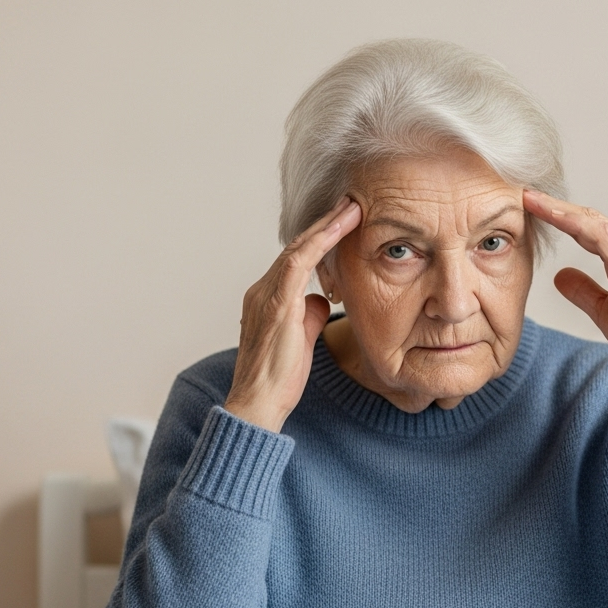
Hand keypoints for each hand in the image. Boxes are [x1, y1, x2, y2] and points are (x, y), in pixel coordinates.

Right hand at [224, 198, 361, 431]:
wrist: (256, 404)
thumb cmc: (277, 379)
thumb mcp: (301, 340)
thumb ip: (309, 315)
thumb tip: (322, 298)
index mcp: (267, 298)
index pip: (297, 259)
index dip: (320, 238)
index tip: (344, 221)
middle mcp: (262, 290)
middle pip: (297, 247)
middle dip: (325, 224)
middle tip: (351, 203)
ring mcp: (265, 296)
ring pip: (298, 249)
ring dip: (326, 226)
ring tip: (351, 208)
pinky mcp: (275, 306)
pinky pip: (297, 264)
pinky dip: (318, 243)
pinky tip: (338, 228)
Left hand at [522, 190, 607, 368]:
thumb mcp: (603, 311)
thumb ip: (583, 291)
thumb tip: (560, 276)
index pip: (589, 230)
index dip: (562, 218)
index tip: (534, 209)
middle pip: (589, 219)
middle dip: (557, 206)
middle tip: (526, 195)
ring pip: (593, 222)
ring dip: (561, 210)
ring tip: (533, 200)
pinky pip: (601, 237)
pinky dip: (576, 224)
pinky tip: (555, 216)